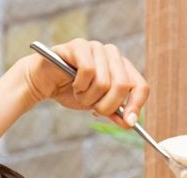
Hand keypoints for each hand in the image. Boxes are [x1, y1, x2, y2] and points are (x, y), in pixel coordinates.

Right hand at [22, 38, 148, 127]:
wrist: (45, 83)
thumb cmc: (73, 92)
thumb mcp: (97, 106)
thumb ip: (114, 113)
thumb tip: (130, 123)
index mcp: (122, 68)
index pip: (141, 86)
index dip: (136, 105)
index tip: (128, 122)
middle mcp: (113, 54)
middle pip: (123, 85)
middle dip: (107, 105)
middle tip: (93, 109)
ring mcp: (97, 48)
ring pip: (104, 82)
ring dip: (89, 97)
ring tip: (80, 93)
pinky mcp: (79, 45)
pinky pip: (88, 71)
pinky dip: (80, 85)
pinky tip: (74, 83)